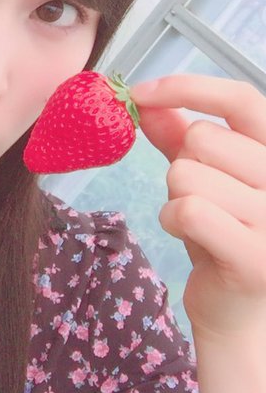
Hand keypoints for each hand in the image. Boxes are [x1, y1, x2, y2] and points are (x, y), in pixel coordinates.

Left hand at [130, 74, 265, 341]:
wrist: (235, 305)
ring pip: (187, 175)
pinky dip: (172, 220)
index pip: (241, 99)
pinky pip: (186, 211)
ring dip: (175, 197)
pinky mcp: (255, 258)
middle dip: (181, 166)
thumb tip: (144, 101)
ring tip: (199, 221)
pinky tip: (190, 236)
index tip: (138, 92)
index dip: (186, 88)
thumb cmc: (220, 230)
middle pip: (202, 139)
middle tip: (200, 197)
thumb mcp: (202, 175)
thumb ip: (176, 136)